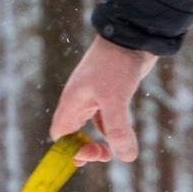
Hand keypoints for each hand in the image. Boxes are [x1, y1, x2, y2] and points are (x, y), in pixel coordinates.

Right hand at [49, 35, 157, 164]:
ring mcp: (95, 95)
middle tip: (106, 154)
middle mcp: (80, 100)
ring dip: (101, 140)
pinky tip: (124, 133)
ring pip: (91, 126)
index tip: (91, 154)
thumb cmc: (115, 64)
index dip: (70, 149)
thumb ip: (118, 129)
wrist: (132, 35)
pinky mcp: (111, 92)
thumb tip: (126, 156)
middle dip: (86, 148)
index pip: (60, 134)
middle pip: (74, 133)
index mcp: (72, 102)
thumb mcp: (115, 99)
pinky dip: (113, 129)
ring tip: (115, 150)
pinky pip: (106, 117)